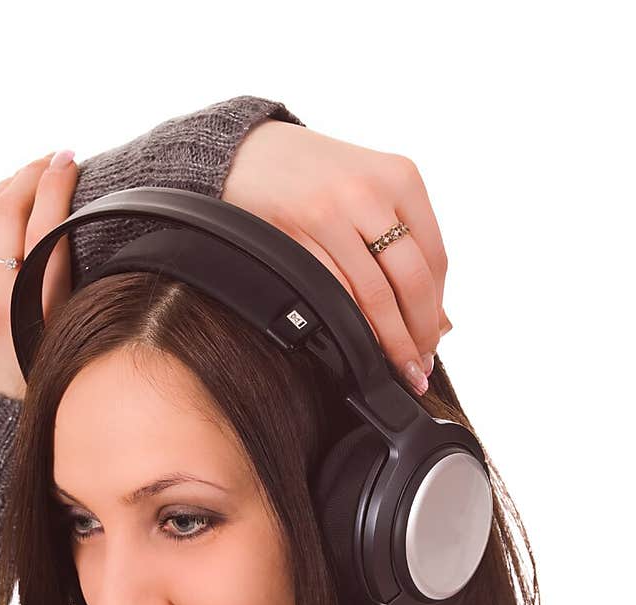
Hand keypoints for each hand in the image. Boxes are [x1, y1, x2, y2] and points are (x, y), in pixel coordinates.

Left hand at [0, 152, 78, 400]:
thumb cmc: (39, 377)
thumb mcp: (66, 334)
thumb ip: (64, 281)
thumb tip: (65, 216)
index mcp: (36, 310)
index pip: (47, 224)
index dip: (57, 182)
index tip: (69, 159)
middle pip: (9, 211)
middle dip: (29, 176)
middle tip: (47, 161)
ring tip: (18, 184)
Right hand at [222, 121, 451, 392]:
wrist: (247, 154)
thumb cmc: (314, 178)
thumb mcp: (371, 190)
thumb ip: (407, 245)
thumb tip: (440, 319)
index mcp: (400, 177)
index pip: (434, 260)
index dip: (436, 311)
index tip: (433, 343)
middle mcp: (368, 192)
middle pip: (410, 282)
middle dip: (418, 335)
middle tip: (418, 369)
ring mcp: (329, 213)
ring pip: (373, 296)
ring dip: (388, 341)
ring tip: (394, 368)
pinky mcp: (293, 236)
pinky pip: (332, 294)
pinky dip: (349, 326)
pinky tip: (356, 345)